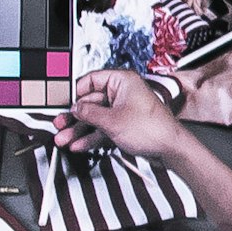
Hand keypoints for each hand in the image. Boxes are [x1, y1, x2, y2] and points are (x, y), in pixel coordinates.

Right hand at [62, 68, 189, 161]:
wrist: (171, 150)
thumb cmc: (152, 130)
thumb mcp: (111, 120)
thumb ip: (88, 113)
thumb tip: (75, 108)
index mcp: (123, 81)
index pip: (91, 80)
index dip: (75, 92)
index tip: (62, 102)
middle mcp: (124, 93)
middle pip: (91, 101)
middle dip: (74, 116)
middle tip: (60, 124)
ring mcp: (125, 110)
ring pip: (96, 117)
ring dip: (79, 129)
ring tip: (64, 138)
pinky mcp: (126, 125)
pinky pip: (104, 128)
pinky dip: (92, 136)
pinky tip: (79, 144)